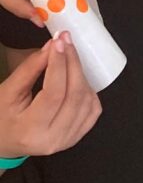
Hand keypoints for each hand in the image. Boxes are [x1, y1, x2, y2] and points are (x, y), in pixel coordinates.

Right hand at [0, 33, 100, 157]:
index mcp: (30, 130)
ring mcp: (67, 140)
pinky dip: (89, 90)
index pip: (53, 93)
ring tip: (69, 58)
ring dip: (81, 74)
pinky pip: (93, 109)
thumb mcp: (8, 92)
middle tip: (66, 42)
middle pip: (74, 95)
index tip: (58, 42)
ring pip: (87, 100)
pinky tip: (77, 79)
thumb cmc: (2, 116)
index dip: (59, 64)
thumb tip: (53, 46)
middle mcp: (52, 139)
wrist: (5, 140)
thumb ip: (30, 68)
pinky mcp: (77, 136)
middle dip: (73, 63)